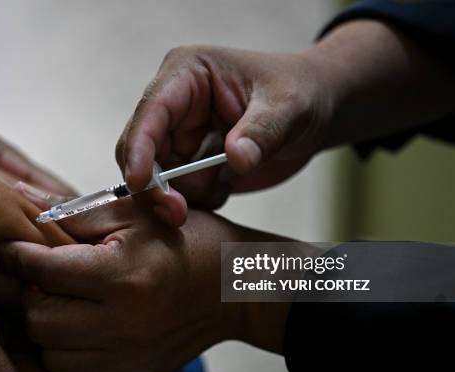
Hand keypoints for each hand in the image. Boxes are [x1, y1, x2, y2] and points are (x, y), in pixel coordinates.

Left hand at [0, 198, 244, 371]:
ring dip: (47, 330)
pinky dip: (68, 369)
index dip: (15, 255)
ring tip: (65, 306)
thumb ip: (73, 210)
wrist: (233, 286)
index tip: (9, 250)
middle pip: (37, 319)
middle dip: (29, 295)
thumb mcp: (134, 212)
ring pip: (50, 355)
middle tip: (43, 279)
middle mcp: (122, 322)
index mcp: (122, 274)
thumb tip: (21, 193)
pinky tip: (80, 342)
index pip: (42, 270)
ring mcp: (128, 358)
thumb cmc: (186, 240)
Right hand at [116, 46, 332, 220]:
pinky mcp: (191, 162)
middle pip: (141, 151)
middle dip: (157, 185)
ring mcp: (182, 135)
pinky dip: (198, 200)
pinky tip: (224, 187)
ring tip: (223, 184)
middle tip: (178, 213)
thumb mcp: (288, 106)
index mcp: (187, 74)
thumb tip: (236, 159)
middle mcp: (176, 105)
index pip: (151, 112)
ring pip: (158, 178)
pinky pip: (179, 192)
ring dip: (185, 194)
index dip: (139, 148)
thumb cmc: (300, 91)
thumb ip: (261, 131)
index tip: (141, 183)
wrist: (315, 110)